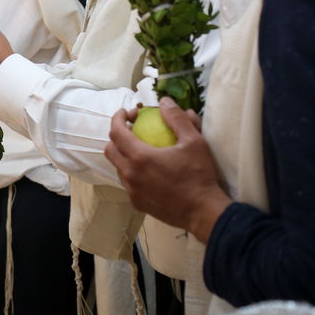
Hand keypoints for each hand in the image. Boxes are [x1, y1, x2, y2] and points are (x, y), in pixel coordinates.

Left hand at [105, 98, 231, 241]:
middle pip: (110, 149)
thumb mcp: (194, 142)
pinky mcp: (137, 203)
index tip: (127, 112)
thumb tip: (164, 101)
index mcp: (139, 157)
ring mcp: (132, 191)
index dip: (118, 118)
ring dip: (124, 155)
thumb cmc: (199, 176)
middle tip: (133, 129)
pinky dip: (132, 172)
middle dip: (117, 135)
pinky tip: (148, 170)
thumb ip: (177, 119)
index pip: (116, 132)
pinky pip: (127, 183)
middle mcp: (130, 174)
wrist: (204, 212)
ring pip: (118, 167)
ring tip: (141, 148)